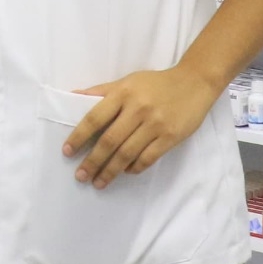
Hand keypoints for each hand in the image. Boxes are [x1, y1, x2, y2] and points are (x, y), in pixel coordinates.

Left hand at [62, 66, 226, 188]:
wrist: (195, 83)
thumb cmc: (156, 83)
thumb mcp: (127, 81)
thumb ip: (101, 91)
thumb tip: (72, 97)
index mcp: (123, 93)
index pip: (95, 118)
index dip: (79, 136)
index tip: (67, 151)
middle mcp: (138, 109)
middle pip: (109, 141)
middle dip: (93, 161)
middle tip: (81, 176)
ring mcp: (155, 124)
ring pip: (127, 153)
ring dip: (110, 171)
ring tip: (98, 182)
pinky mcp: (171, 137)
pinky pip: (147, 158)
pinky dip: (134, 168)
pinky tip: (125, 172)